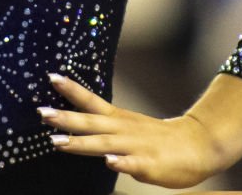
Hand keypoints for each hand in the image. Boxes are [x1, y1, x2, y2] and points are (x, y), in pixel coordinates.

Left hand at [40, 73, 241, 192]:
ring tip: (58, 142)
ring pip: (105, 143)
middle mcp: (124, 130)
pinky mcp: (151, 164)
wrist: (199, 146)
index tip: (51, 76)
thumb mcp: (129, 126)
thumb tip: (75, 128)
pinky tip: (109, 163)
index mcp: (119, 119)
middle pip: (91, 122)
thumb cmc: (159, 139)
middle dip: (66, 118)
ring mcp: (137, 146)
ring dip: (81, 142)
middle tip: (42, 112)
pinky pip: (134, 164)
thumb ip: (105, 128)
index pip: (92, 101)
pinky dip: (121, 163)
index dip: (72, 90)